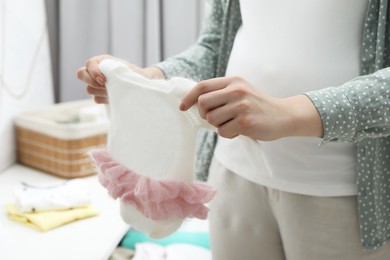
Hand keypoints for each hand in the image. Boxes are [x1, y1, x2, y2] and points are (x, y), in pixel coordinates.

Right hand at [76, 54, 164, 103]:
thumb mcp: (126, 70)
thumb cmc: (135, 75)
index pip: (89, 64)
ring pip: (89, 89)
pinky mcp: (99, 95)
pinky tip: (114, 97)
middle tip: (105, 85)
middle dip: (92, 82)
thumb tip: (106, 79)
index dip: (94, 72)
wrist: (141, 86)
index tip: (104, 80)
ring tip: (115, 90)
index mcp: (102, 61)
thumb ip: (115, 71)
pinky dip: (105, 99)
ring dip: (101, 91)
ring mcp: (96, 84)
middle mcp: (96, 72)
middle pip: (81, 75)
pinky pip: (96, 99)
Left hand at [179, 76, 322, 140]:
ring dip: (218, 126)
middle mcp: (236, 90)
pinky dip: (228, 134)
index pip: (202, 86)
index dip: (189, 97)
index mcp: (233, 81)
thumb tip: (193, 103)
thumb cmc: (257, 106)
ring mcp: (241, 105)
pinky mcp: (245, 121)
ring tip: (233, 124)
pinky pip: (222, 131)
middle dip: (204, 115)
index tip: (183, 107)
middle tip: (217, 118)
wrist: (284, 115)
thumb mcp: (241, 91)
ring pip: (211, 119)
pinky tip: (239, 130)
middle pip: (202, 104)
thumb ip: (221, 93)